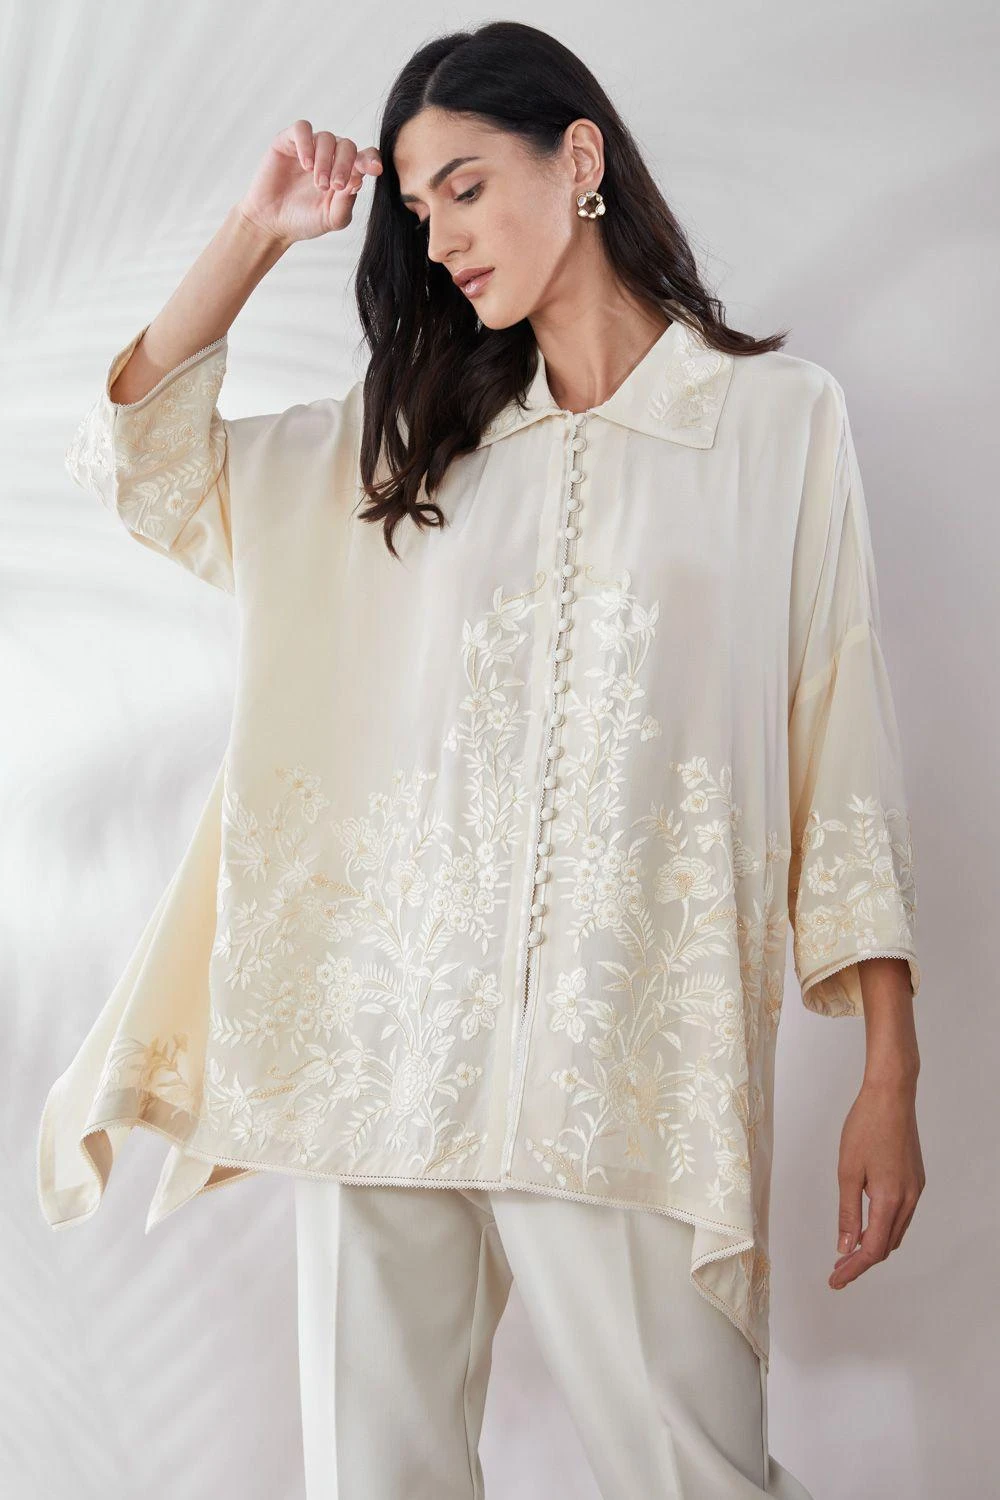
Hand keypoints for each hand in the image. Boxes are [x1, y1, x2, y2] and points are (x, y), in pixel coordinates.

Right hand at [237, 120, 382, 246]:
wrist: (271, 223)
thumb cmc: (304, 221)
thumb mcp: (332, 218)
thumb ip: (347, 202)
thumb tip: (359, 180)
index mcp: (346, 173)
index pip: (364, 157)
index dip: (371, 160)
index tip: (375, 170)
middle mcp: (330, 156)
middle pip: (347, 145)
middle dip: (344, 165)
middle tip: (334, 186)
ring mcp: (310, 147)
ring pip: (326, 138)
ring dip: (325, 160)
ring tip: (318, 183)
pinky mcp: (288, 141)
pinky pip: (302, 129)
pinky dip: (306, 144)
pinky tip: (306, 165)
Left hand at [829, 1074, 924, 1288]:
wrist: (892, 1096)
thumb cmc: (865, 1127)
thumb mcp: (847, 1171)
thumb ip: (848, 1212)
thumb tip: (845, 1247)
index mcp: (890, 1200)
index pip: (872, 1249)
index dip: (853, 1269)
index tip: (835, 1280)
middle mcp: (909, 1199)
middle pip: (886, 1245)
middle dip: (861, 1261)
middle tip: (837, 1269)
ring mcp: (915, 1190)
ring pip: (896, 1232)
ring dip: (873, 1245)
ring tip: (848, 1252)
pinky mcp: (915, 1179)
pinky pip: (901, 1215)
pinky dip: (884, 1228)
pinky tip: (867, 1225)